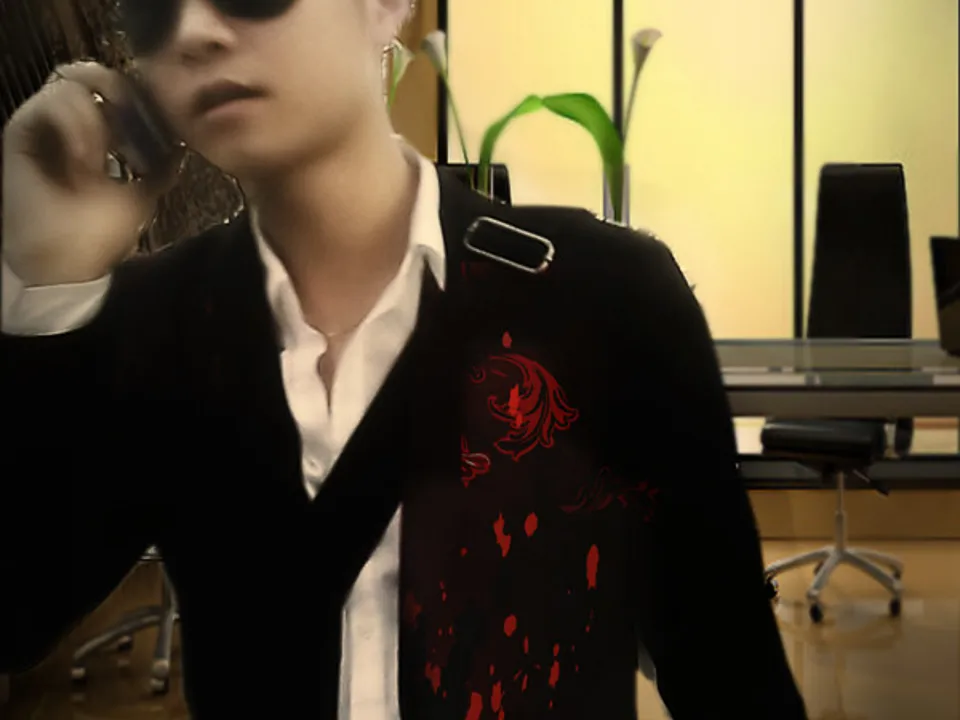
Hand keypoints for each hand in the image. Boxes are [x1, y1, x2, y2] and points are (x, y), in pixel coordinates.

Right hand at [2, 61, 182, 285]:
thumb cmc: (97, 236)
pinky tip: (86, 161)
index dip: (143, 99)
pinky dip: (76, 125)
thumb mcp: (141, 198)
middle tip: (135, 130)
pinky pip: (51, 100)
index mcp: (99, 135)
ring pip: (74, 82)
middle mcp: (70, 122)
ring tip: (102, 163)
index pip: (118, 89)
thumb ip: (160, 170)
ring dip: (97, 122)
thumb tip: (179, 146)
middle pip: (94, 72)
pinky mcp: (22, 129)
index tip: (163, 132)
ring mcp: (45, 123)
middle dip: (122, 94)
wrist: (62, 265)